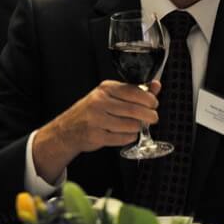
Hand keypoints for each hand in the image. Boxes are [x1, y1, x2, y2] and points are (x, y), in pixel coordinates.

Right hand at [32, 80, 160, 182]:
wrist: (67, 130)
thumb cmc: (93, 111)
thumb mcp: (111, 95)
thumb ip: (135, 91)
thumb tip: (156, 85)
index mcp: (105, 89)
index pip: (134, 92)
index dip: (150, 99)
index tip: (154, 104)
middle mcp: (99, 102)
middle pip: (135, 110)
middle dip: (149, 115)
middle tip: (152, 118)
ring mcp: (96, 119)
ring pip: (131, 125)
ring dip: (138, 128)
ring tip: (135, 126)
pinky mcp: (96, 136)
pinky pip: (123, 138)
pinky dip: (129, 137)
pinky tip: (125, 133)